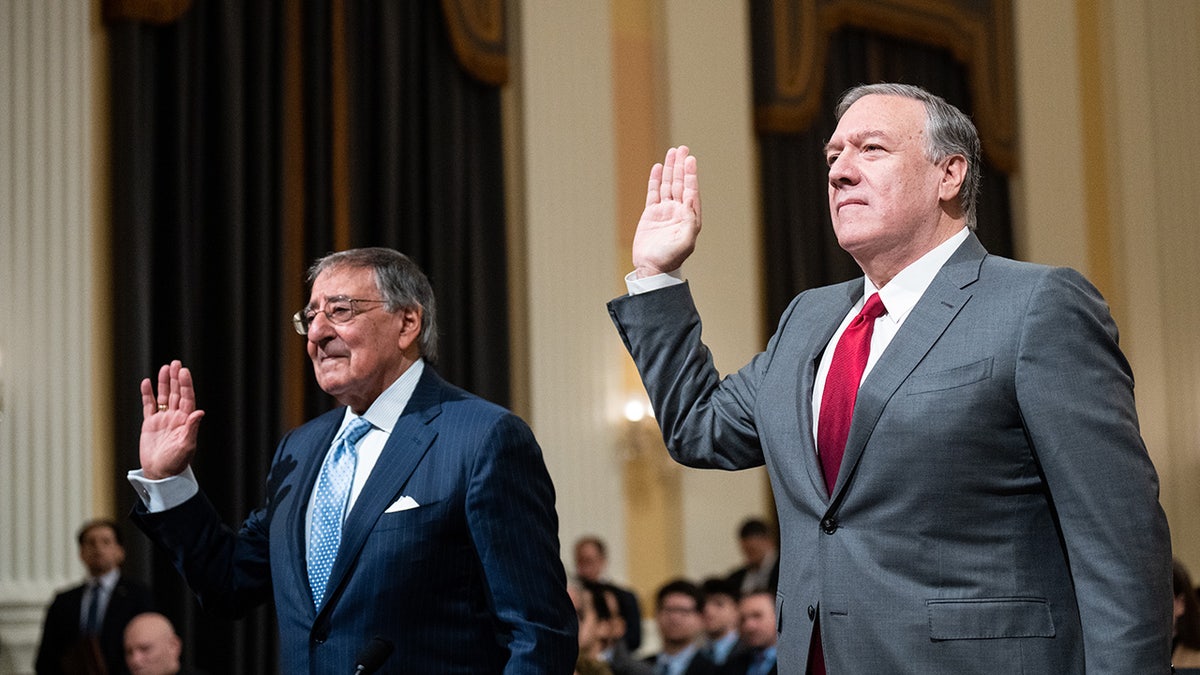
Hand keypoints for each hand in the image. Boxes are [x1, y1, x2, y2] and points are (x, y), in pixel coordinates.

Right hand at [139, 360, 204, 479]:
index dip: (186, 384)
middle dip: (176, 378)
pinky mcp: (150, 424)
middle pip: (177, 393)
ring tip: (164, 368)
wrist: (160, 473)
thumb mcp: (186, 445)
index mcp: (186, 421)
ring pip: (164, 396)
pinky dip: (148, 394)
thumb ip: (191, 428)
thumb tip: (199, 412)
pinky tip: (147, 383)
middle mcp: (176, 417)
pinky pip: (149, 405)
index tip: (183, 371)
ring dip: (164, 383)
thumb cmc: (176, 462)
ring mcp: (163, 419)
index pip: (187, 398)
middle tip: (176, 363)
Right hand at [632, 145, 701, 277]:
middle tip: (683, 149)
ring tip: (672, 152)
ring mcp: (664, 212)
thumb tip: (690, 202)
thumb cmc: (670, 259)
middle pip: (680, 183)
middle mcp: (678, 212)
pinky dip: (656, 180)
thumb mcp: (684, 242)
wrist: (651, 268)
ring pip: (668, 185)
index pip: (691, 191)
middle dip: (681, 166)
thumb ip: (689, 222)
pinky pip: (654, 193)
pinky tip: (658, 168)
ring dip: (670, 169)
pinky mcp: (651, 214)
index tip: (690, 160)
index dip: (690, 175)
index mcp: (689, 217)